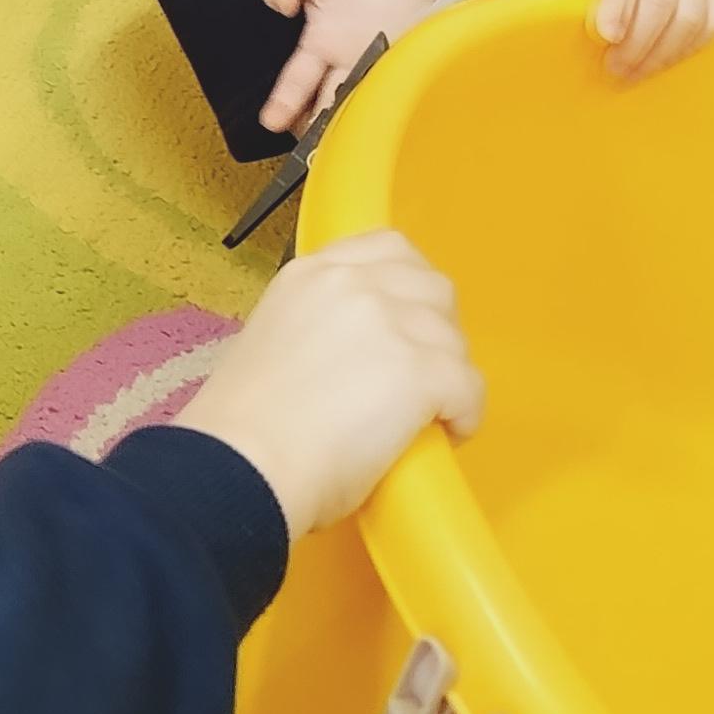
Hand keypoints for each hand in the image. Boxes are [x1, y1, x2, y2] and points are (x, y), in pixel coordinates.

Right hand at [177, 229, 484, 537]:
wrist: (243, 465)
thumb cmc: (243, 428)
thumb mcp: (274, 342)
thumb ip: (318, 330)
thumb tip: (354, 361)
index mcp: (310, 274)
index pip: (385, 248)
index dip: (406, 287)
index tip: (403, 322)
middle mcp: (354, 283)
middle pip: (431, 285)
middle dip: (434, 327)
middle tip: (421, 370)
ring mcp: (391, 322)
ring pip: (453, 337)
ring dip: (449, 373)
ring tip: (433, 412)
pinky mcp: (422, 370)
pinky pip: (470, 385)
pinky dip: (466, 413)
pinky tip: (447, 433)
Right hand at [259, 0, 442, 136]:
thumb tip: (279, 4)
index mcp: (322, 42)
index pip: (299, 80)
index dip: (285, 101)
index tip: (271, 120)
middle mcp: (349, 56)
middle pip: (329, 100)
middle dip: (319, 125)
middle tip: (312, 152)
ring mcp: (381, 54)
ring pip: (362, 95)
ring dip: (353, 117)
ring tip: (345, 141)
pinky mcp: (411, 46)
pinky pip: (400, 73)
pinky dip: (392, 92)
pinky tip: (385, 110)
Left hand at [562, 0, 713, 80]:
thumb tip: (570, 25)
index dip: (618, 6)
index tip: (606, 38)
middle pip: (661, 1)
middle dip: (637, 45)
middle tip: (616, 69)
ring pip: (692, 16)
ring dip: (664, 54)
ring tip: (639, 71)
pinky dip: (694, 46)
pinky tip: (670, 56)